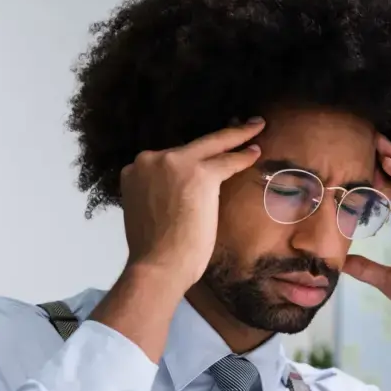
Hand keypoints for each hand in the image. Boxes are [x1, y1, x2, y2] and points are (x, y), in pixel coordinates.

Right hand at [119, 119, 264, 292]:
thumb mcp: (147, 209)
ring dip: (235, 139)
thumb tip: (178, 189)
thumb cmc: (155, 250)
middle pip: (192, 145)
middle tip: (239, 125)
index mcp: (134, 170)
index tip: (202, 149)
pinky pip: (227, 161)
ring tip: (253, 129)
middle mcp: (150, 160)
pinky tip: (255, 151)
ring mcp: (174, 164)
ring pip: (212, 146)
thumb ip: (158, 191)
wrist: (158, 265)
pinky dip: (243, 156)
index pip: (170, 157)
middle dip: (218, 137)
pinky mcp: (199, 174)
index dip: (189, 152)